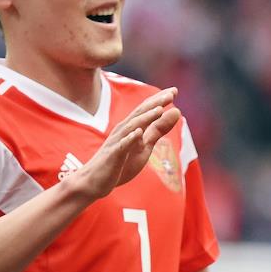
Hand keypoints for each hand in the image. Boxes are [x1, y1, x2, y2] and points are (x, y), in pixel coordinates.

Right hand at [64, 88, 181, 201]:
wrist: (94, 182)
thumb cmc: (120, 162)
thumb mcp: (144, 146)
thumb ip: (158, 130)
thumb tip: (176, 112)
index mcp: (131, 127)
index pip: (146, 110)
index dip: (160, 100)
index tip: (174, 90)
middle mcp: (123, 131)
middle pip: (140, 114)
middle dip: (155, 103)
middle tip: (171, 93)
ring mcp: (117, 143)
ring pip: (132, 127)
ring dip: (145, 118)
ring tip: (159, 109)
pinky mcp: (112, 156)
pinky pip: (121, 146)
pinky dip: (130, 139)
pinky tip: (139, 133)